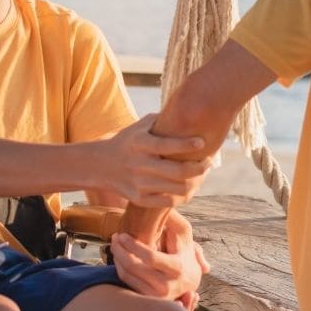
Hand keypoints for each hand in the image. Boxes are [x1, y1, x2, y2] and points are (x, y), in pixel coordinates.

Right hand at [96, 114, 211, 207]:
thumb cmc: (129, 141)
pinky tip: (187, 186)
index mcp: (139, 143)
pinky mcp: (139, 199)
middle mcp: (138, 164)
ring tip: (201, 174)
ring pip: (177, 189)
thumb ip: (162, 120)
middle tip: (208, 161)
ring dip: (195, 182)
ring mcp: (138, 184)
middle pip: (177, 171)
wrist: (101, 166)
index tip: (202, 142)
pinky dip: (182, 196)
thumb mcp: (140, 126)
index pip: (166, 145)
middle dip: (199, 168)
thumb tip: (189, 108)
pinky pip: (168, 202)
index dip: (186, 145)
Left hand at [110, 211, 209, 308]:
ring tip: (115, 244)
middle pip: (134, 267)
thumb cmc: (184, 250)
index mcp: (177, 267)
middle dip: (119, 249)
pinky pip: (127, 283)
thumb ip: (172, 218)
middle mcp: (167, 286)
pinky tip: (119, 257)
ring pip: (127, 275)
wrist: (190, 278)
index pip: (150, 257)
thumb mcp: (183, 232)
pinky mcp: (148, 299)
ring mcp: (157, 296)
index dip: (133, 245)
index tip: (122, 234)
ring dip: (117, 257)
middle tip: (115, 237)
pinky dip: (120, 268)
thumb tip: (159, 202)